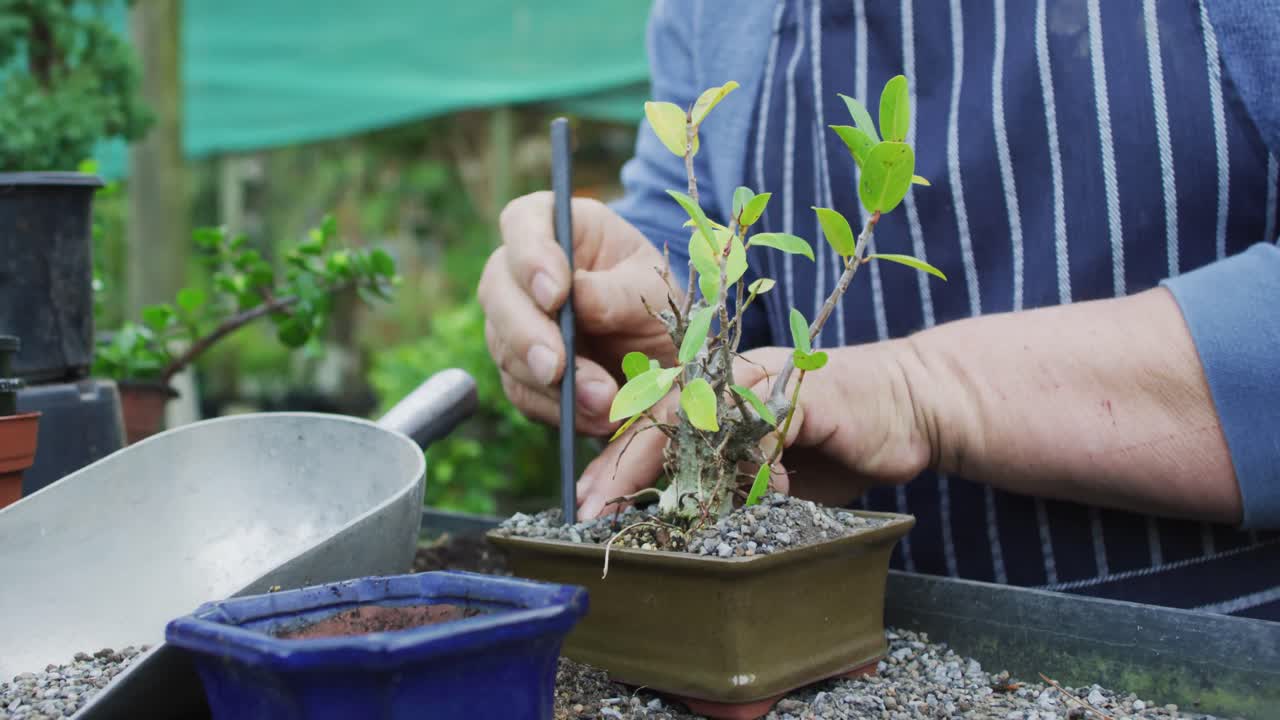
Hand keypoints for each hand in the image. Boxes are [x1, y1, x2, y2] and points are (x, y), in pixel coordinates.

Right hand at [479, 192, 679, 435]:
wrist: (659, 348)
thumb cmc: (652, 296)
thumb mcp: (651, 286)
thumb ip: (618, 292)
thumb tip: (580, 301)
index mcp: (557, 227)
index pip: (523, 223)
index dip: (530, 256)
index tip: (556, 294)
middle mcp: (521, 271)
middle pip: (497, 292)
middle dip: (527, 334)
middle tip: (558, 366)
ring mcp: (513, 322)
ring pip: (505, 349)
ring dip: (550, 382)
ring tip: (601, 401)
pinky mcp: (519, 369)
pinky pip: (523, 392)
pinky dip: (557, 409)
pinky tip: (594, 417)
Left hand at [575, 343, 932, 517]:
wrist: (913, 407)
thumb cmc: (838, 443)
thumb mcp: (770, 473)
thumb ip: (726, 485)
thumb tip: (673, 522)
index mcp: (717, 394)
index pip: (653, 423)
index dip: (616, 462)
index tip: (586, 502)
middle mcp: (732, 381)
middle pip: (662, 416)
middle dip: (624, 465)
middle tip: (594, 506)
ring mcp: (765, 383)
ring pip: (702, 419)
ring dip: (676, 468)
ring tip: (654, 509)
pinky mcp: (802, 394)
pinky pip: (764, 434)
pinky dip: (762, 471)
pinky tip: (764, 496)